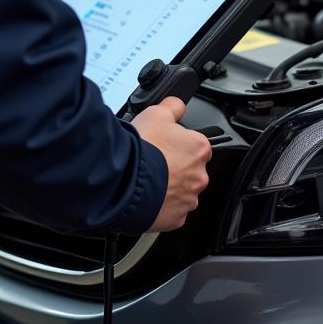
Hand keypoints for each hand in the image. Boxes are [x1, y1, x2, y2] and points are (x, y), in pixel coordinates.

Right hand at [132, 98, 211, 231]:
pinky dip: (162, 207)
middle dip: (175, 167)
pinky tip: (148, 197)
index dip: (177, 144)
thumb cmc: (140, 150)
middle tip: (154, 163)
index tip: (164, 146)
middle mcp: (199, 175)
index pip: (195, 145)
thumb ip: (173, 107)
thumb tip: (178, 105)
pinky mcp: (176, 219)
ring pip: (182, 192)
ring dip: (169, 187)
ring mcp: (188, 199)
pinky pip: (171, 212)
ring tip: (148, 180)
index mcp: (199, 149)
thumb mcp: (156, 113)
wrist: (123, 182)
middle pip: (190, 169)